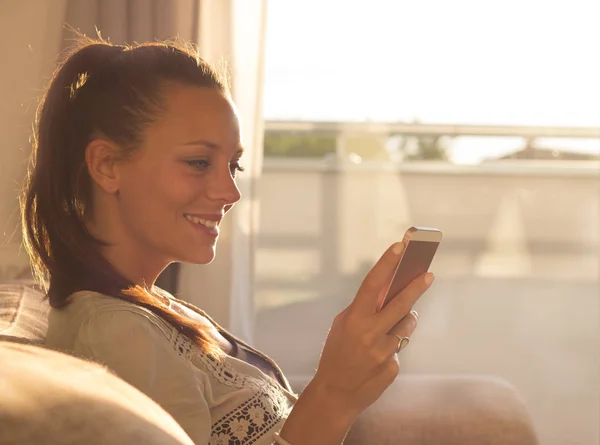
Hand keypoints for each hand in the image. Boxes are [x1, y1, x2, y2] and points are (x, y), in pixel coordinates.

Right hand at [311, 242, 433, 421]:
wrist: (335, 394)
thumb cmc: (336, 354)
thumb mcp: (342, 326)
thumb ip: (362, 310)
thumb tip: (386, 293)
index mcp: (353, 319)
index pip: (373, 284)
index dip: (387, 264)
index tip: (400, 247)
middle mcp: (370, 333)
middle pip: (401, 304)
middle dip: (416, 287)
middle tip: (428, 275)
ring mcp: (383, 352)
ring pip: (406, 326)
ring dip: (405, 320)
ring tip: (395, 322)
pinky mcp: (393, 367)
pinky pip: (400, 348)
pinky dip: (393, 346)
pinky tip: (378, 355)